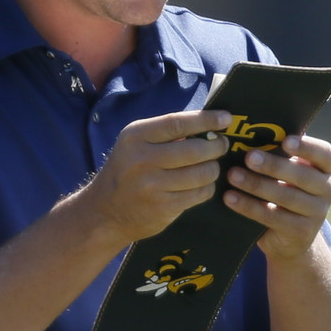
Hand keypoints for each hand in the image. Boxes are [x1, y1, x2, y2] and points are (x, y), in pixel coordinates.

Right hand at [81, 109, 233, 242]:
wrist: (104, 212)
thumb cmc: (127, 170)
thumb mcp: (136, 144)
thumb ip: (166, 134)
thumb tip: (209, 125)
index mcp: (135, 137)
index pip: (178, 123)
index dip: (206, 120)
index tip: (226, 118)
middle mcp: (142, 160)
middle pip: (196, 149)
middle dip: (217, 146)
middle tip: (221, 145)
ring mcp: (153, 186)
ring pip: (203, 173)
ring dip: (213, 169)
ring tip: (209, 166)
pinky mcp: (164, 207)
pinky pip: (201, 193)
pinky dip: (207, 187)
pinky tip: (201, 185)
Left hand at [224, 133, 330, 260]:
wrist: (290, 236)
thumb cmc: (284, 189)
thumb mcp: (286, 171)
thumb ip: (277, 153)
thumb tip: (246, 132)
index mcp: (327, 168)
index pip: (325, 154)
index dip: (306, 147)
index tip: (285, 141)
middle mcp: (328, 189)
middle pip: (302, 176)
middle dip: (273, 166)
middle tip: (248, 157)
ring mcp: (318, 213)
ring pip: (286, 196)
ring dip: (256, 185)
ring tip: (233, 175)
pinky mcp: (302, 232)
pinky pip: (273, 217)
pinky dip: (249, 206)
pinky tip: (230, 198)